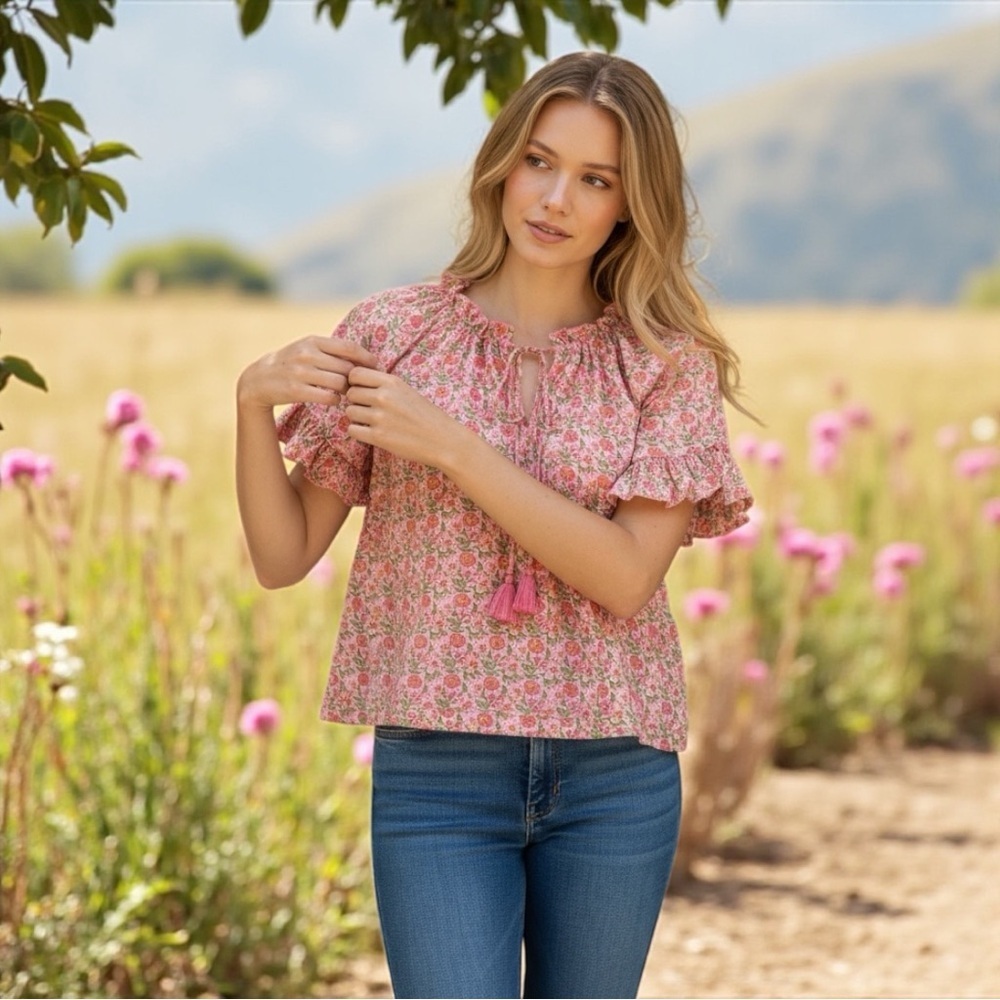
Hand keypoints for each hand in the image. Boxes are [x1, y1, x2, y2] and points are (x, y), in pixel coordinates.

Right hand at [237, 336, 380, 410]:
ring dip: (347, 390)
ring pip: (339, 382)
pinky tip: (334, 400)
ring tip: (347, 393)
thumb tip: (364, 356)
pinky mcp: (296, 390)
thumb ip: (331, 350)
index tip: (375, 366)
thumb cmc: (291, 363)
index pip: (348, 347)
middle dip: (357, 378)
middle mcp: (307, 354)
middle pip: (347, 367)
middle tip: (362, 385)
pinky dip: (335, 400)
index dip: (366, 357)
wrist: (259, 379)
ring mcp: (300, 372)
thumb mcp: (307, 348)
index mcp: (313, 341)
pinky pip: (328, 397)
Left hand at [344, 367, 467, 468]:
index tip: (363, 392)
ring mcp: (380, 417)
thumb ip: (383, 385)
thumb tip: (354, 381)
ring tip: (373, 423)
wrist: (443, 440)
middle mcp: (384, 396)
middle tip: (369, 410)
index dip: (354, 383)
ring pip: (349, 412)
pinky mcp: (378, 437)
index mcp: (392, 382)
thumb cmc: (425, 416)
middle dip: (356, 402)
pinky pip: (352, 430)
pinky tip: (372, 433)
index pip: (355, 374)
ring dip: (357, 418)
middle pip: (350, 393)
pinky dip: (358, 432)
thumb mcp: (406, 391)